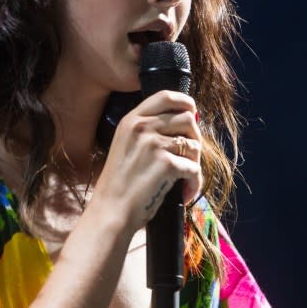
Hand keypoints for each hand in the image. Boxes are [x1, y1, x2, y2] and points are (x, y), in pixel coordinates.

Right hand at [92, 90, 202, 230]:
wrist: (111, 211)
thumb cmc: (119, 184)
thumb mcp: (124, 145)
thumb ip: (147, 131)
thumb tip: (185, 122)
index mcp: (130, 120)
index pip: (165, 96)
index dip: (185, 102)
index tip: (192, 112)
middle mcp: (142, 127)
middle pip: (187, 118)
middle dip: (195, 137)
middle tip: (190, 156)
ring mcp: (154, 145)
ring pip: (194, 144)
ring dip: (195, 162)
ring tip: (185, 177)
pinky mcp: (166, 164)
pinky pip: (194, 168)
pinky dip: (194, 183)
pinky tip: (185, 193)